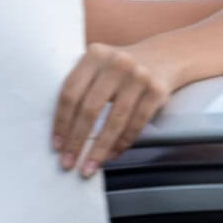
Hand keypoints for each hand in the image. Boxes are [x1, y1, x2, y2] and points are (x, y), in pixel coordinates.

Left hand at [53, 42, 175, 178]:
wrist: (165, 56)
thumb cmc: (121, 69)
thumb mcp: (100, 64)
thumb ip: (81, 85)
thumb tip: (62, 131)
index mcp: (95, 55)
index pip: (71, 92)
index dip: (61, 122)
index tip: (57, 146)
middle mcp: (117, 62)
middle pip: (90, 109)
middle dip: (77, 141)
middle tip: (68, 163)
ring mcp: (139, 77)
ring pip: (114, 121)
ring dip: (99, 150)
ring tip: (88, 167)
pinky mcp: (157, 91)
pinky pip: (136, 124)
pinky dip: (122, 143)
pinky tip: (111, 155)